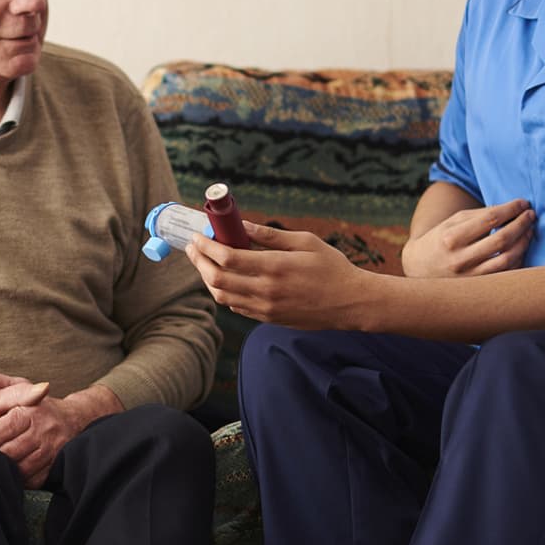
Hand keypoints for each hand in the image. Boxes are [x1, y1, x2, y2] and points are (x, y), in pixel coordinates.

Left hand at [0, 398, 78, 487]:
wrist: (71, 418)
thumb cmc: (35, 403)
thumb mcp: (14, 385)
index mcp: (30, 410)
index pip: (0, 430)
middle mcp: (43, 430)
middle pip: (9, 452)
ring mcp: (51, 450)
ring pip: (21, 468)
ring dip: (7, 468)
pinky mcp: (55, 466)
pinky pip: (33, 479)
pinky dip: (21, 478)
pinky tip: (14, 471)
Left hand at [187, 222, 365, 328]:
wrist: (351, 303)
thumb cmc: (331, 267)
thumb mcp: (304, 242)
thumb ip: (269, 235)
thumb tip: (241, 225)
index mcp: (274, 267)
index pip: (226, 258)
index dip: (206, 246)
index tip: (198, 235)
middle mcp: (266, 291)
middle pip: (217, 279)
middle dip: (199, 261)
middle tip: (193, 248)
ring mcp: (266, 308)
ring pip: (222, 296)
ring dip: (207, 278)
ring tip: (204, 262)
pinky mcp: (268, 319)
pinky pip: (236, 307)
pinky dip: (224, 292)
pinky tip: (224, 279)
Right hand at [400, 198, 534, 278]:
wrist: (420, 269)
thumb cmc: (441, 240)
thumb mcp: (452, 222)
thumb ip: (479, 215)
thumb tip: (511, 209)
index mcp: (452, 237)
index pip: (490, 218)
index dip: (511, 209)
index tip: (523, 203)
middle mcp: (460, 258)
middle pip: (502, 239)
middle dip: (521, 224)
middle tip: (531, 215)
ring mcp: (470, 276)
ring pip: (508, 258)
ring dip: (524, 242)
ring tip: (529, 231)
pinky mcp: (478, 287)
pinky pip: (506, 273)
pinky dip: (518, 259)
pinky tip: (521, 248)